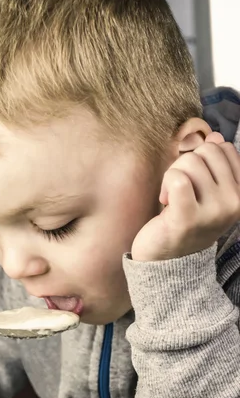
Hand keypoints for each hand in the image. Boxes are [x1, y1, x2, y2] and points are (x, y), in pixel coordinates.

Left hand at [132, 133, 239, 260]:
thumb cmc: (186, 219)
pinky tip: (166, 203)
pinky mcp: (188, 217)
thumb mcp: (207, 189)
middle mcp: (234, 202)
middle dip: (186, 164)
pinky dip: (166, 184)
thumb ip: (214, 163)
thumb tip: (217, 136)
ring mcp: (214, 211)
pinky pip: (177, 178)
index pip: (224, 148)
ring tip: (173, 199)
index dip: (203, 158)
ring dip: (173, 175)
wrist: (168, 260)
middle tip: (180, 190)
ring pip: (191, 161)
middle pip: (207, 151)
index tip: (196, 184)